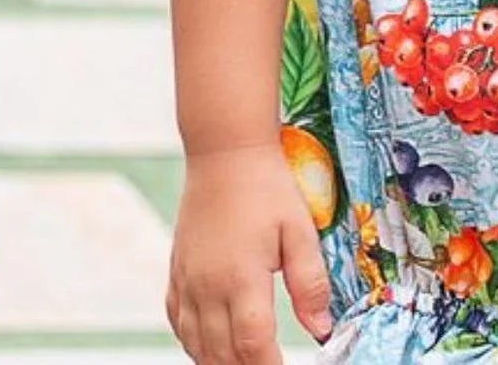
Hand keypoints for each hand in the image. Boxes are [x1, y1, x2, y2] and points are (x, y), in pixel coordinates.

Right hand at [166, 142, 333, 361]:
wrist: (225, 153)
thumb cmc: (267, 187)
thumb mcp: (299, 229)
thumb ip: (310, 282)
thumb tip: (322, 329)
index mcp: (241, 278)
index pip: (253, 345)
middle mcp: (208, 287)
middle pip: (222, 354)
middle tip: (268, 364)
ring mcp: (187, 281)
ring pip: (196, 345)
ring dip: (219, 362)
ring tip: (245, 361)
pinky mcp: (176, 272)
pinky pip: (177, 322)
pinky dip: (193, 343)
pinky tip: (211, 345)